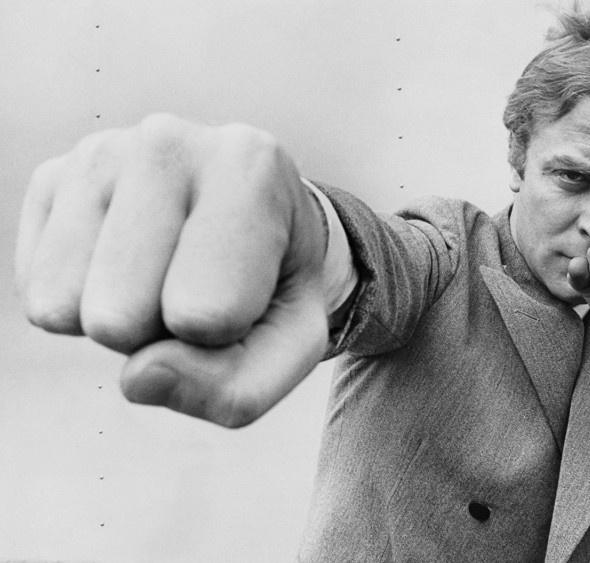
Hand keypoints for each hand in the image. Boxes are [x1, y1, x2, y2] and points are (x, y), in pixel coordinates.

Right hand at [15, 114, 328, 426]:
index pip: (206, 313)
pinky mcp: (52, 177)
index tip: (250, 291)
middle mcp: (168, 140)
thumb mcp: (292, 347)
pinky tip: (128, 263)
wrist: (253, 225)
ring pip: (66, 309)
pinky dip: (81, 302)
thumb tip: (138, 376)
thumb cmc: (274, 284)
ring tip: (167, 272)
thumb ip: (237, 388)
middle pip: (119, 318)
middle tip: (199, 287)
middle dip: (159, 332)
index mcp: (249, 166)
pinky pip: (38, 294)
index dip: (226, 334)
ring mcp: (99, 153)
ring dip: (120, 319)